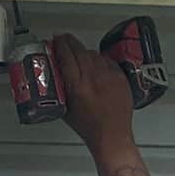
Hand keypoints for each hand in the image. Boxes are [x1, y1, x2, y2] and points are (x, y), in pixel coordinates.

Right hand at [55, 32, 135, 155]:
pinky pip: (107, 60)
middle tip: (64, 39)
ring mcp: (109, 77)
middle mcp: (93, 79)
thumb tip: (54, 75)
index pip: (66, 56)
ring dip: (84, 50)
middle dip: (70, 42)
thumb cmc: (90, 128)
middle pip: (79, 50)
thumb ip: (61, 90)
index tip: (56, 39)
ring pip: (93, 53)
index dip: (59, 44)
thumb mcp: (66, 109)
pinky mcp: (120, 77)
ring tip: (79, 53)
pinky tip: (95, 63)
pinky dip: (99, 59)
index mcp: (77, 87)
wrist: (112, 136)